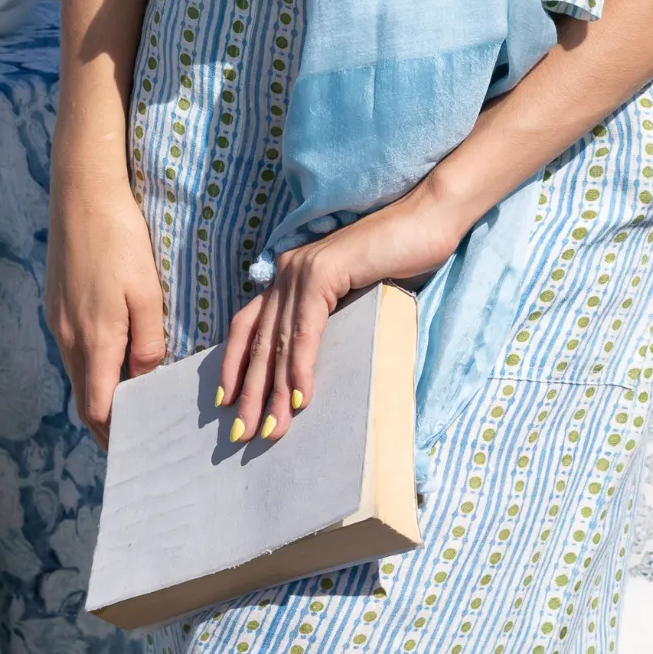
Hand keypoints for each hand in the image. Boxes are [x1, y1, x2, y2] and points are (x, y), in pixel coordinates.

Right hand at [47, 177, 169, 446]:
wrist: (82, 194)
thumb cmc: (121, 241)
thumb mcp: (147, 293)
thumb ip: (147, 342)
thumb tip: (144, 378)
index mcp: (93, 341)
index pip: (96, 407)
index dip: (112, 433)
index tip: (133, 447)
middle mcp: (68, 337)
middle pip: (84, 394)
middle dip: (107, 419)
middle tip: (135, 433)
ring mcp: (57, 320)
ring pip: (79, 370)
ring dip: (100, 389)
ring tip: (132, 398)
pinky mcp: (56, 303)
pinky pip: (75, 347)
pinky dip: (93, 363)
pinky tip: (115, 354)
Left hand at [219, 181, 467, 445]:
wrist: (428, 219)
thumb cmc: (400, 259)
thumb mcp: (355, 296)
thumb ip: (329, 318)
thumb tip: (313, 366)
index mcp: (290, 276)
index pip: (247, 326)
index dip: (232, 364)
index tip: (224, 402)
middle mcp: (287, 270)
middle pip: (257, 341)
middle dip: (249, 393)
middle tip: (241, 433)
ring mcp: (301, 269)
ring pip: (278, 342)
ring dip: (273, 392)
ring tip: (271, 429)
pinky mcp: (323, 272)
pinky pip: (305, 331)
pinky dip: (300, 367)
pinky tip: (300, 398)